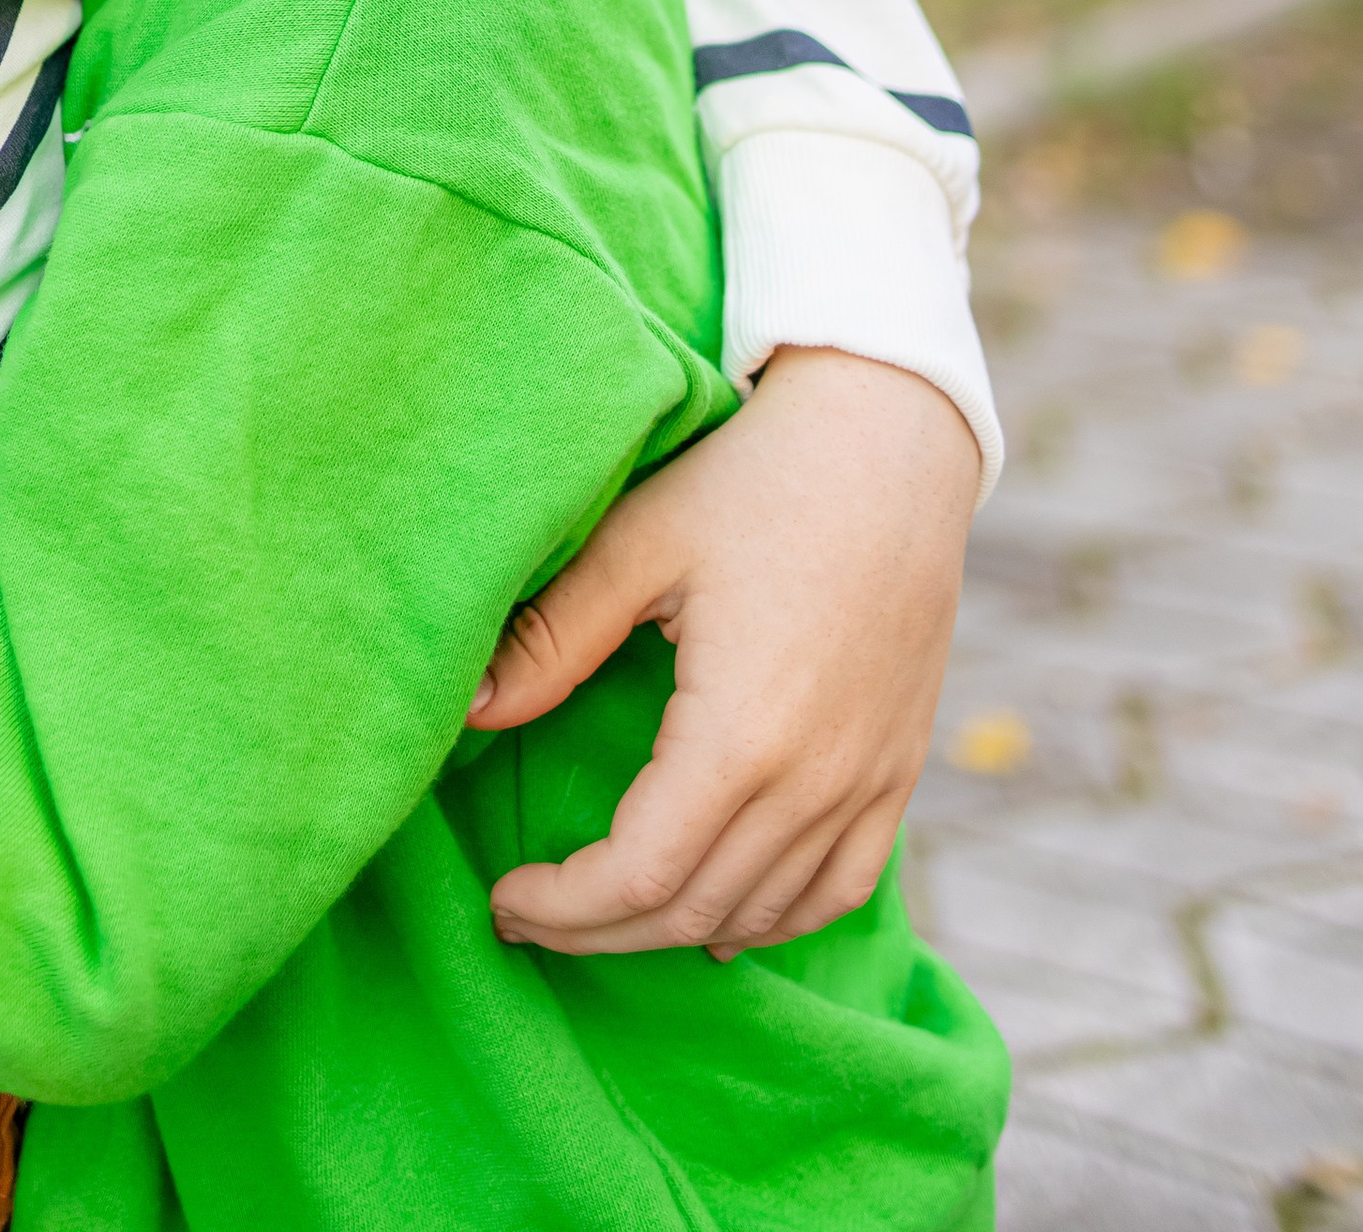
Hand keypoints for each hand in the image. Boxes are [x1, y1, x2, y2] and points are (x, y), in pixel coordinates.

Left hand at [468, 348, 978, 959]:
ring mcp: (870, 781)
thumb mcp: (639, 543)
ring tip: (602, 913)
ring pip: (764, 911)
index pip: (640, 873)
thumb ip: (555, 637)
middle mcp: (816, 779)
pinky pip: (842, 888)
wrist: (891, 440)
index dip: (563, 904)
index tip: (503, 897)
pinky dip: (774, 918)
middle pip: (694, 908)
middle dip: (601, 930)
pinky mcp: (901, 768)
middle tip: (530, 917)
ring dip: (675, 930)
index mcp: (743, 733)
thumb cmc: (755, 478)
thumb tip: (468, 707)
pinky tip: (721, 913)